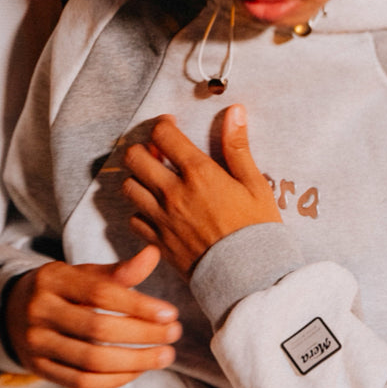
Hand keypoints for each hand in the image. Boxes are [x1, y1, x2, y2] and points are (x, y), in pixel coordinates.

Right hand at [4, 245, 180, 387]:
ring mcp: (36, 342)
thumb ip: (118, 271)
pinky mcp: (39, 368)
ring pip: (91, 360)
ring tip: (164, 356)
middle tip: (174, 334)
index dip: (139, 305)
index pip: (101, 293)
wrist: (12, 312)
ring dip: (134, 361)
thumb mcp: (83, 273)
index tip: (170, 314)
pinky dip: (114, 380)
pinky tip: (138, 370)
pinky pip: (81, 382)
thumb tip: (153, 254)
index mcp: (53, 280)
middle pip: (97, 328)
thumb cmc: (61, 290)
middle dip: (142, 334)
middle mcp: (40, 311)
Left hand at [122, 105, 280, 275]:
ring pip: (128, 188)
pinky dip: (140, 212)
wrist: (250, 276)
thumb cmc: (257, 229)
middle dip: (144, 149)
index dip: (163, 125)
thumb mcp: (255, 184)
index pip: (162, 135)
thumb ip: (238, 147)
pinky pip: (134, 220)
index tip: (171, 126)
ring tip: (154, 181)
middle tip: (158, 153)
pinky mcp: (159, 242)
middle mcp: (173, 193)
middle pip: (135, 157)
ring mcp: (162, 219)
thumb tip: (235, 111)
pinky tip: (156, 211)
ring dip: (138, 179)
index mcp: (199, 173)